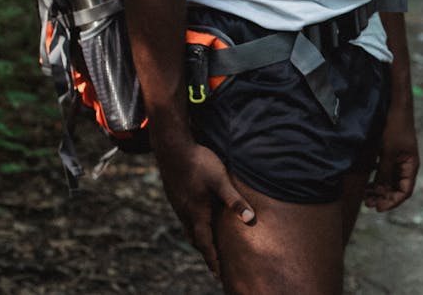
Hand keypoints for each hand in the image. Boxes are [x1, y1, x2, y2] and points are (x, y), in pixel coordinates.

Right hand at [156, 141, 254, 280]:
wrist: (172, 148)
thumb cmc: (199, 163)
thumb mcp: (221, 180)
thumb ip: (235, 200)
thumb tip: (250, 220)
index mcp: (197, 213)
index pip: (206, 244)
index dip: (213, 259)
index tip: (219, 275)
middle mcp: (185, 213)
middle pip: (196, 240)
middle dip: (206, 254)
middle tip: (215, 267)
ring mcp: (179, 205)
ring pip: (189, 229)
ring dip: (199, 240)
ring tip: (208, 248)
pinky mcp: (176, 197)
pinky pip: (185, 219)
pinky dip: (194, 227)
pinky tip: (198, 222)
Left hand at [364, 104, 418, 211]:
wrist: (395, 107)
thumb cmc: (395, 128)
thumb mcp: (388, 152)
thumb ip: (385, 173)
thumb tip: (380, 193)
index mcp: (411, 166)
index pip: (405, 191)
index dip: (392, 202)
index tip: (378, 208)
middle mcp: (406, 166)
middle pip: (396, 189)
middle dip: (384, 198)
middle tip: (368, 203)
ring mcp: (398, 160)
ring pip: (389, 182)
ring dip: (379, 190)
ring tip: (366, 196)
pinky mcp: (389, 154)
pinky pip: (384, 172)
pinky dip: (376, 179)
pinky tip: (366, 182)